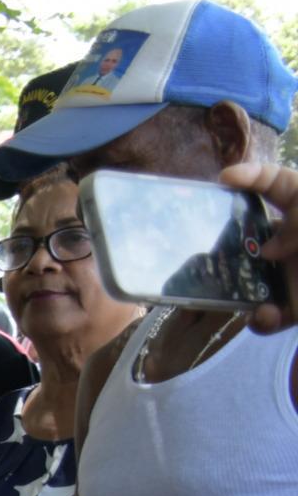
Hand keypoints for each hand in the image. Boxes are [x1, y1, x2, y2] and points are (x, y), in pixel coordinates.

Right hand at [221, 158, 297, 334]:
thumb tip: (270, 250)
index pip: (276, 184)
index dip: (250, 175)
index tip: (224, 179)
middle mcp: (293, 243)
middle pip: (250, 236)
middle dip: (225, 243)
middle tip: (207, 248)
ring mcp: (292, 276)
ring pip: (248, 280)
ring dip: (235, 288)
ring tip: (230, 292)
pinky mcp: (295, 308)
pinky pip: (267, 317)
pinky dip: (262, 320)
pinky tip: (266, 315)